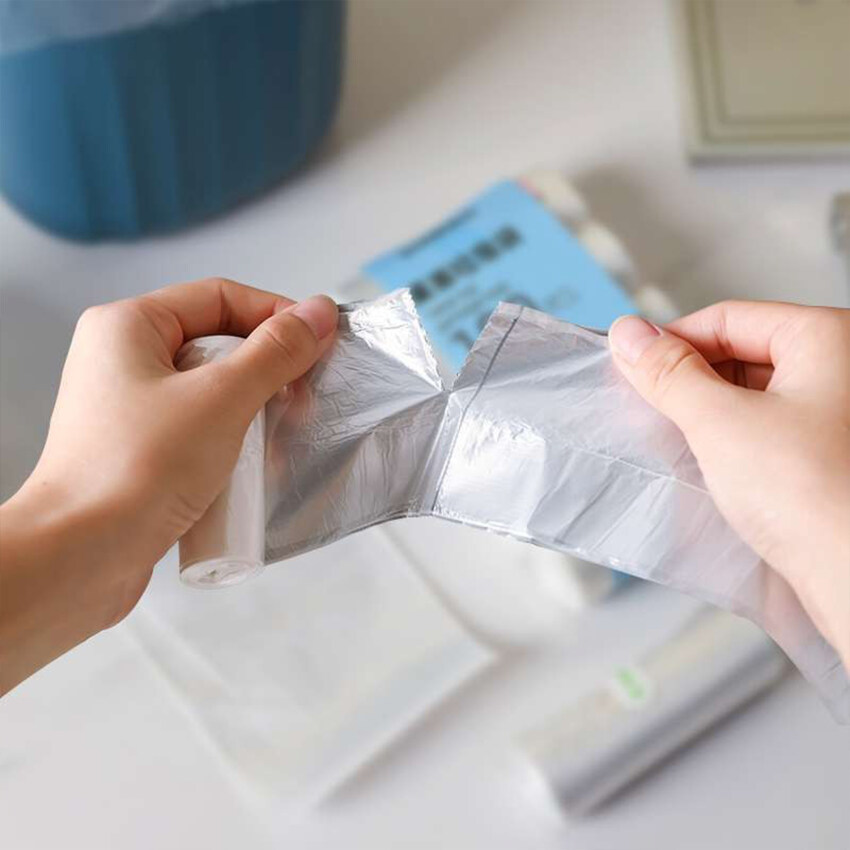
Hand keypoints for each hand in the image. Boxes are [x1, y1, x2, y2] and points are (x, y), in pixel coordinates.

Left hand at [0, 278, 337, 691]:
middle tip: (301, 401)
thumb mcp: (222, 399)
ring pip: (213, 391)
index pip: (220, 296)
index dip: (276, 315)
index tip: (319, 343)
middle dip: (267, 373)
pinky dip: (231, 444)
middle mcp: (123, 360)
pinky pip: (200, 430)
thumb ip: (276, 352)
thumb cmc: (134, 470)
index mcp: (128, 326)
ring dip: (254, 414)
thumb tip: (317, 312)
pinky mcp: (141, 451)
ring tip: (276, 444)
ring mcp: (129, 408)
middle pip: (218, 343)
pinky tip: (251, 470)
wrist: (80, 558)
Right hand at [609, 302, 849, 668]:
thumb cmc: (813, 498)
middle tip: (650, 407)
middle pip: (743, 352)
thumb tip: (629, 334)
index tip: (631, 367)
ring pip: (753, 394)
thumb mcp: (720, 422)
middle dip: (691, 380)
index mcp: (830, 339)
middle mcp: (842, 370)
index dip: (673, 341)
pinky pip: (768, 429)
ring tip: (678, 440)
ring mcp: (838, 416)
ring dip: (708, 413)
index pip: (728, 318)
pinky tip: (708, 463)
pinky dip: (732, 440)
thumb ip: (669, 374)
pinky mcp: (829, 457)